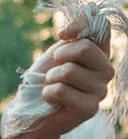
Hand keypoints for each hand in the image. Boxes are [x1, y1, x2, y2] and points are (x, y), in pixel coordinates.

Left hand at [5, 17, 113, 138]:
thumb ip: (73, 35)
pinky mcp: (90, 109)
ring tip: (52, 88)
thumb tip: (67, 32)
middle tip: (53, 71)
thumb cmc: (45, 80)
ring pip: (68, 71)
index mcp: (101, 53)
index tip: (61, 35)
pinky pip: (59, 90)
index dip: (78, 26)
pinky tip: (51, 101)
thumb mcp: (58, 51)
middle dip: (59, 58)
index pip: (102, 25)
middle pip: (84, 49)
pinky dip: (47, 94)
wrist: (32, 112)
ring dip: (50, 79)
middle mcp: (107, 71)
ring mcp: (101, 91)